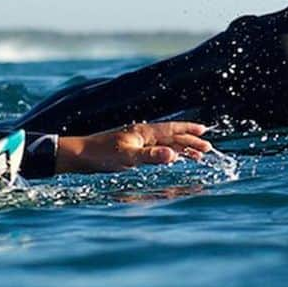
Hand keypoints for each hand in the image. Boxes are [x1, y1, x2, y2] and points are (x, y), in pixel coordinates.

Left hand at [55, 122, 211, 173]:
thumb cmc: (101, 155)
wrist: (80, 155)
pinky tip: (170, 157)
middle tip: (207, 148)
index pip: (171, 130)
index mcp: (143, 132)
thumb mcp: (127, 157)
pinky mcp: (130, 150)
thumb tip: (173, 154)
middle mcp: (141, 134)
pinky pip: (156, 149)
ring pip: (164, 143)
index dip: (188, 131)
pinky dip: (168, 152)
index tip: (204, 132)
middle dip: (189, 141)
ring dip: (181, 148)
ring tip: (195, 155)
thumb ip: (150, 156)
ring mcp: (136, 141)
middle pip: (171, 136)